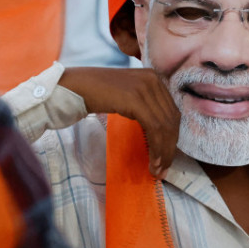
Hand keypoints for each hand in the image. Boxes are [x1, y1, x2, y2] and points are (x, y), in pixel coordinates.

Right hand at [60, 67, 180, 177]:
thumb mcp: (128, 97)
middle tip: (164, 169)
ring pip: (165, 126)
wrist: (76, 87)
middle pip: (172, 119)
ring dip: (164, 152)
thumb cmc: (98, 94)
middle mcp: (154, 79)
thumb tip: (160, 138)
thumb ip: (146, 107)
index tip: (167, 158)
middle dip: (170, 147)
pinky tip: (152, 161)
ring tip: (157, 170)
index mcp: (154, 77)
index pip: (172, 112)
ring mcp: (145, 88)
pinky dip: (156, 148)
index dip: (173, 137)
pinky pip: (154, 128)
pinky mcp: (136, 99)